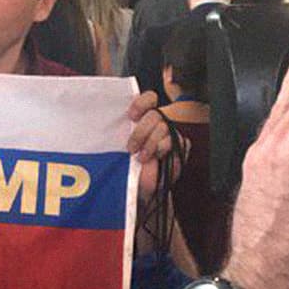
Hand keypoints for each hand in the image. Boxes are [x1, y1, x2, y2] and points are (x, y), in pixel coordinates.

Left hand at [126, 88, 171, 208]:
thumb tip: (108, 121)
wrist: (139, 189)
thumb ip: (117, 132)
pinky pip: (177, 140)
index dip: (141, 103)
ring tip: (142, 158)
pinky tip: (157, 158)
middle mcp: (156, 124)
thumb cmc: (125, 167)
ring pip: (164, 128)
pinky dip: (164, 149)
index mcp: (141, 119)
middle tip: (131, 148)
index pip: (148, 99)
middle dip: (141, 132)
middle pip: (155, 115)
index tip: (131, 116)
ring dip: (151, 143)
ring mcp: (169, 134)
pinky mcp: (180, 146)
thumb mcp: (116, 148)